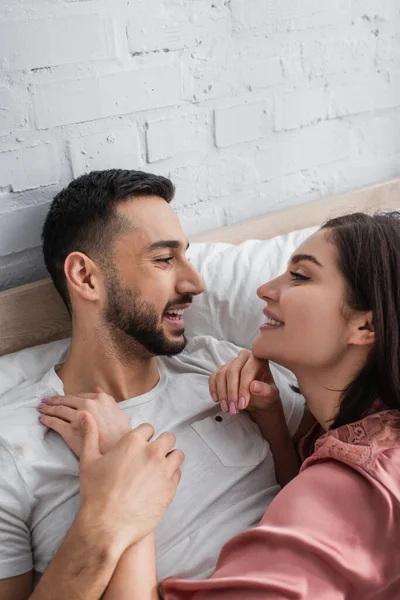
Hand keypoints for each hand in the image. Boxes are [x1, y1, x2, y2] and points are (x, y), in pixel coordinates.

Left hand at [38, 387, 131, 456]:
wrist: (117, 451)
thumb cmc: (121, 435)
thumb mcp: (120, 413)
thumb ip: (109, 400)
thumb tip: (98, 389)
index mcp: (100, 399)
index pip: (79, 396)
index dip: (69, 397)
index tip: (62, 398)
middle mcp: (88, 405)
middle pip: (66, 401)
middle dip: (54, 400)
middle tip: (45, 401)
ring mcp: (77, 417)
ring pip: (59, 410)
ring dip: (48, 408)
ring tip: (41, 408)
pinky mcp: (69, 431)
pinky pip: (55, 423)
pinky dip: (47, 420)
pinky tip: (43, 419)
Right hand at [78, 413, 183, 552]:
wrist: (106, 525)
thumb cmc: (95, 493)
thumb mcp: (88, 460)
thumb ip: (89, 434)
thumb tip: (84, 414)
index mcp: (133, 442)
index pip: (149, 428)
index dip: (144, 437)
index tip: (139, 446)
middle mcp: (152, 452)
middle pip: (168, 438)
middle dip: (162, 444)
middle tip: (151, 457)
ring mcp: (163, 470)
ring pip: (178, 455)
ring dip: (170, 459)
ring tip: (158, 469)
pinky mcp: (170, 488)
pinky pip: (178, 474)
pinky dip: (171, 476)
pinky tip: (159, 484)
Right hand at [209, 349, 279, 413]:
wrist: (258, 398)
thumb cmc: (266, 394)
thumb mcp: (271, 395)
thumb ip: (266, 391)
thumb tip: (254, 386)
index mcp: (258, 358)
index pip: (247, 371)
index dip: (243, 388)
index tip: (242, 405)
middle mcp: (243, 357)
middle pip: (232, 371)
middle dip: (231, 392)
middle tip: (233, 409)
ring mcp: (231, 362)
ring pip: (221, 374)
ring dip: (222, 393)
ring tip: (227, 408)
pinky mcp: (221, 370)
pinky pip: (213, 377)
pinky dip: (214, 390)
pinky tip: (217, 400)